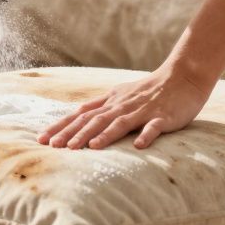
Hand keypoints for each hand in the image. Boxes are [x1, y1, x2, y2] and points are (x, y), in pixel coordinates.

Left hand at [38, 64, 213, 149]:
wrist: (183, 77)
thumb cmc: (149, 90)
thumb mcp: (120, 95)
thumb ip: (100, 107)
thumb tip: (76, 116)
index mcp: (111, 102)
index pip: (80, 115)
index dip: (61, 126)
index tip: (42, 139)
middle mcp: (122, 105)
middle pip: (94, 120)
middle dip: (73, 134)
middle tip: (55, 147)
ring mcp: (142, 111)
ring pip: (119, 123)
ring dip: (104, 135)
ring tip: (88, 147)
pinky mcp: (163, 117)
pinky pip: (153, 127)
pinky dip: (145, 136)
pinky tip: (137, 146)